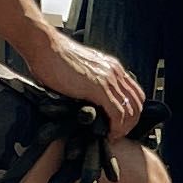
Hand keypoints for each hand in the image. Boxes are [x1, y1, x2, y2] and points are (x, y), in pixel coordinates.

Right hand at [20, 28, 145, 137]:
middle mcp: (114, 72)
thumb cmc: (54, 57)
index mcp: (111, 67)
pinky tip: (107, 133)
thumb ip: (89, 82)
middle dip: (131, 122)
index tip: (120, 124)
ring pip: (131, 110)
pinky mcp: (98, 88)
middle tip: (118, 133)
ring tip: (113, 136)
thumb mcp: (81, 70)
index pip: (134, 93)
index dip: (131, 112)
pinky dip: (116, 128)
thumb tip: (87, 100)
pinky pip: (117, 114)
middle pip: (137, 103)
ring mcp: (108, 79)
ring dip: (125, 128)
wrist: (45, 47)